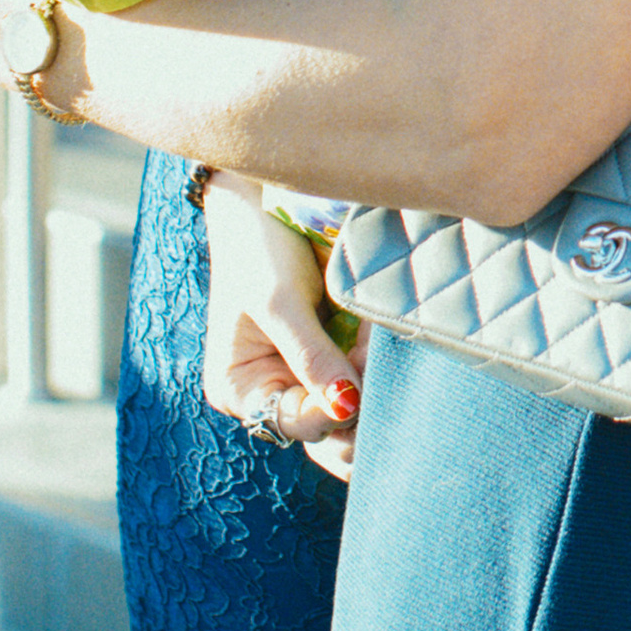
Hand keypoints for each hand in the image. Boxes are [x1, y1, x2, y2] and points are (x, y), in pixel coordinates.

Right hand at [200, 176, 366, 483]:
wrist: (262, 198)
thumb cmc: (256, 248)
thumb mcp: (278, 302)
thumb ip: (311, 357)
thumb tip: (346, 407)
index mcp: (241, 389)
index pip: (297, 423)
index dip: (335, 410)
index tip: (363, 374)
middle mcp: (273, 391)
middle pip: (326, 433)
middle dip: (362, 412)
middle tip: (388, 379)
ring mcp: (306, 375)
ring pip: (352, 407)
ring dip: (376, 385)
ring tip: (384, 347)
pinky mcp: (335, 353)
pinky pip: (365, 373)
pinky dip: (380, 362)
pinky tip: (387, 339)